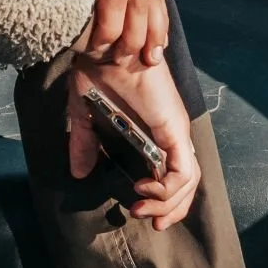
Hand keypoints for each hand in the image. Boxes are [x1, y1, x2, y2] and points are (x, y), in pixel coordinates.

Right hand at [66, 51, 199, 231]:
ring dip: (167, 203)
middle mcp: (172, 131)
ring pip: (188, 181)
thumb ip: (85, 144)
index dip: (165, 199)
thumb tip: (79, 171)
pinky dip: (167, 188)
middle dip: (172, 209)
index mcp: (156, 129)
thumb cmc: (98, 70)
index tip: (140, 211)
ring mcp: (176, 129)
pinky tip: (144, 190)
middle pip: (188, 182)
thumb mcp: (85, 114)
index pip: (174, 172)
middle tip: (149, 222)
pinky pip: (182, 170)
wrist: (102, 46)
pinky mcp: (174, 128)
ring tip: (140, 208)